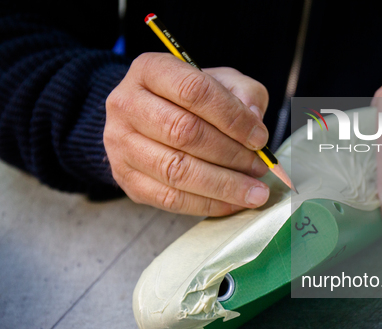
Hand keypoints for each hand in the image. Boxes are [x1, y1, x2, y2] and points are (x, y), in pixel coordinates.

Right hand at [104, 53, 270, 215]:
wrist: (151, 120)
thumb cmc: (191, 100)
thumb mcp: (222, 81)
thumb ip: (244, 93)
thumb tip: (254, 120)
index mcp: (150, 71)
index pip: (194, 90)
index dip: (232, 117)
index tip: (259, 137)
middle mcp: (127, 105)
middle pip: (184, 132)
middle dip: (231, 154)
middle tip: (260, 166)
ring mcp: (121, 145)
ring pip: (177, 170)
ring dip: (224, 185)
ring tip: (254, 190)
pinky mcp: (127, 179)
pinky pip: (171, 198)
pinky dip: (209, 204)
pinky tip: (234, 202)